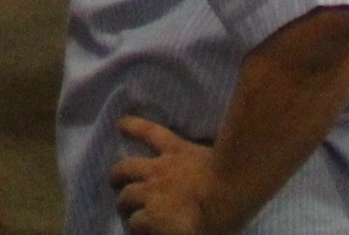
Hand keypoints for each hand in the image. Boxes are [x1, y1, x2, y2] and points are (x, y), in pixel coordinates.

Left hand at [111, 113, 222, 234]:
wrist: (226, 193)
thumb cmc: (233, 174)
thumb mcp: (220, 156)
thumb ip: (209, 159)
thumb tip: (216, 164)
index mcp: (178, 151)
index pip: (148, 132)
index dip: (131, 127)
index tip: (119, 124)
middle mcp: (158, 170)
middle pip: (125, 167)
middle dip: (117, 175)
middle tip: (115, 182)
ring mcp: (152, 193)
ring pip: (125, 197)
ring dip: (123, 205)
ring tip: (124, 214)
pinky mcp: (151, 217)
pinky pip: (136, 224)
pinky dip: (135, 230)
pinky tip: (135, 234)